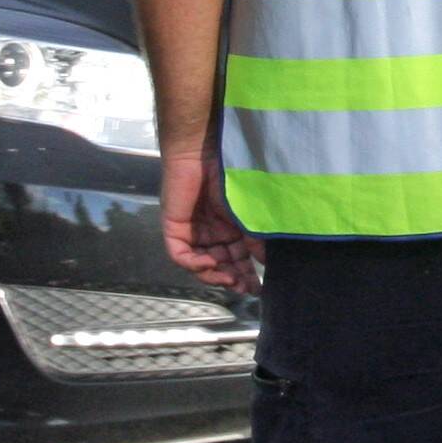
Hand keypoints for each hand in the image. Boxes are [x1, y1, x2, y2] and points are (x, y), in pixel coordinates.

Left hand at [158, 142, 259, 292]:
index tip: (258, 288)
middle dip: (233, 279)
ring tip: (230, 280)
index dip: (246, 275)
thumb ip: (255, 239)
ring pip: (200, 265)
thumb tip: (266, 263)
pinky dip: (194, 264)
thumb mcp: (247, 214)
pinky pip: (181, 256)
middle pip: (220, 266)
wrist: (201, 153)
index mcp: (228, 229)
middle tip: (246, 289)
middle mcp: (210, 233)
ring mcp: (191, 232)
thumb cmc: (228, 175)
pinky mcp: (174, 229)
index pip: (236, 259)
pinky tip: (209, 263)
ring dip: (214, 275)